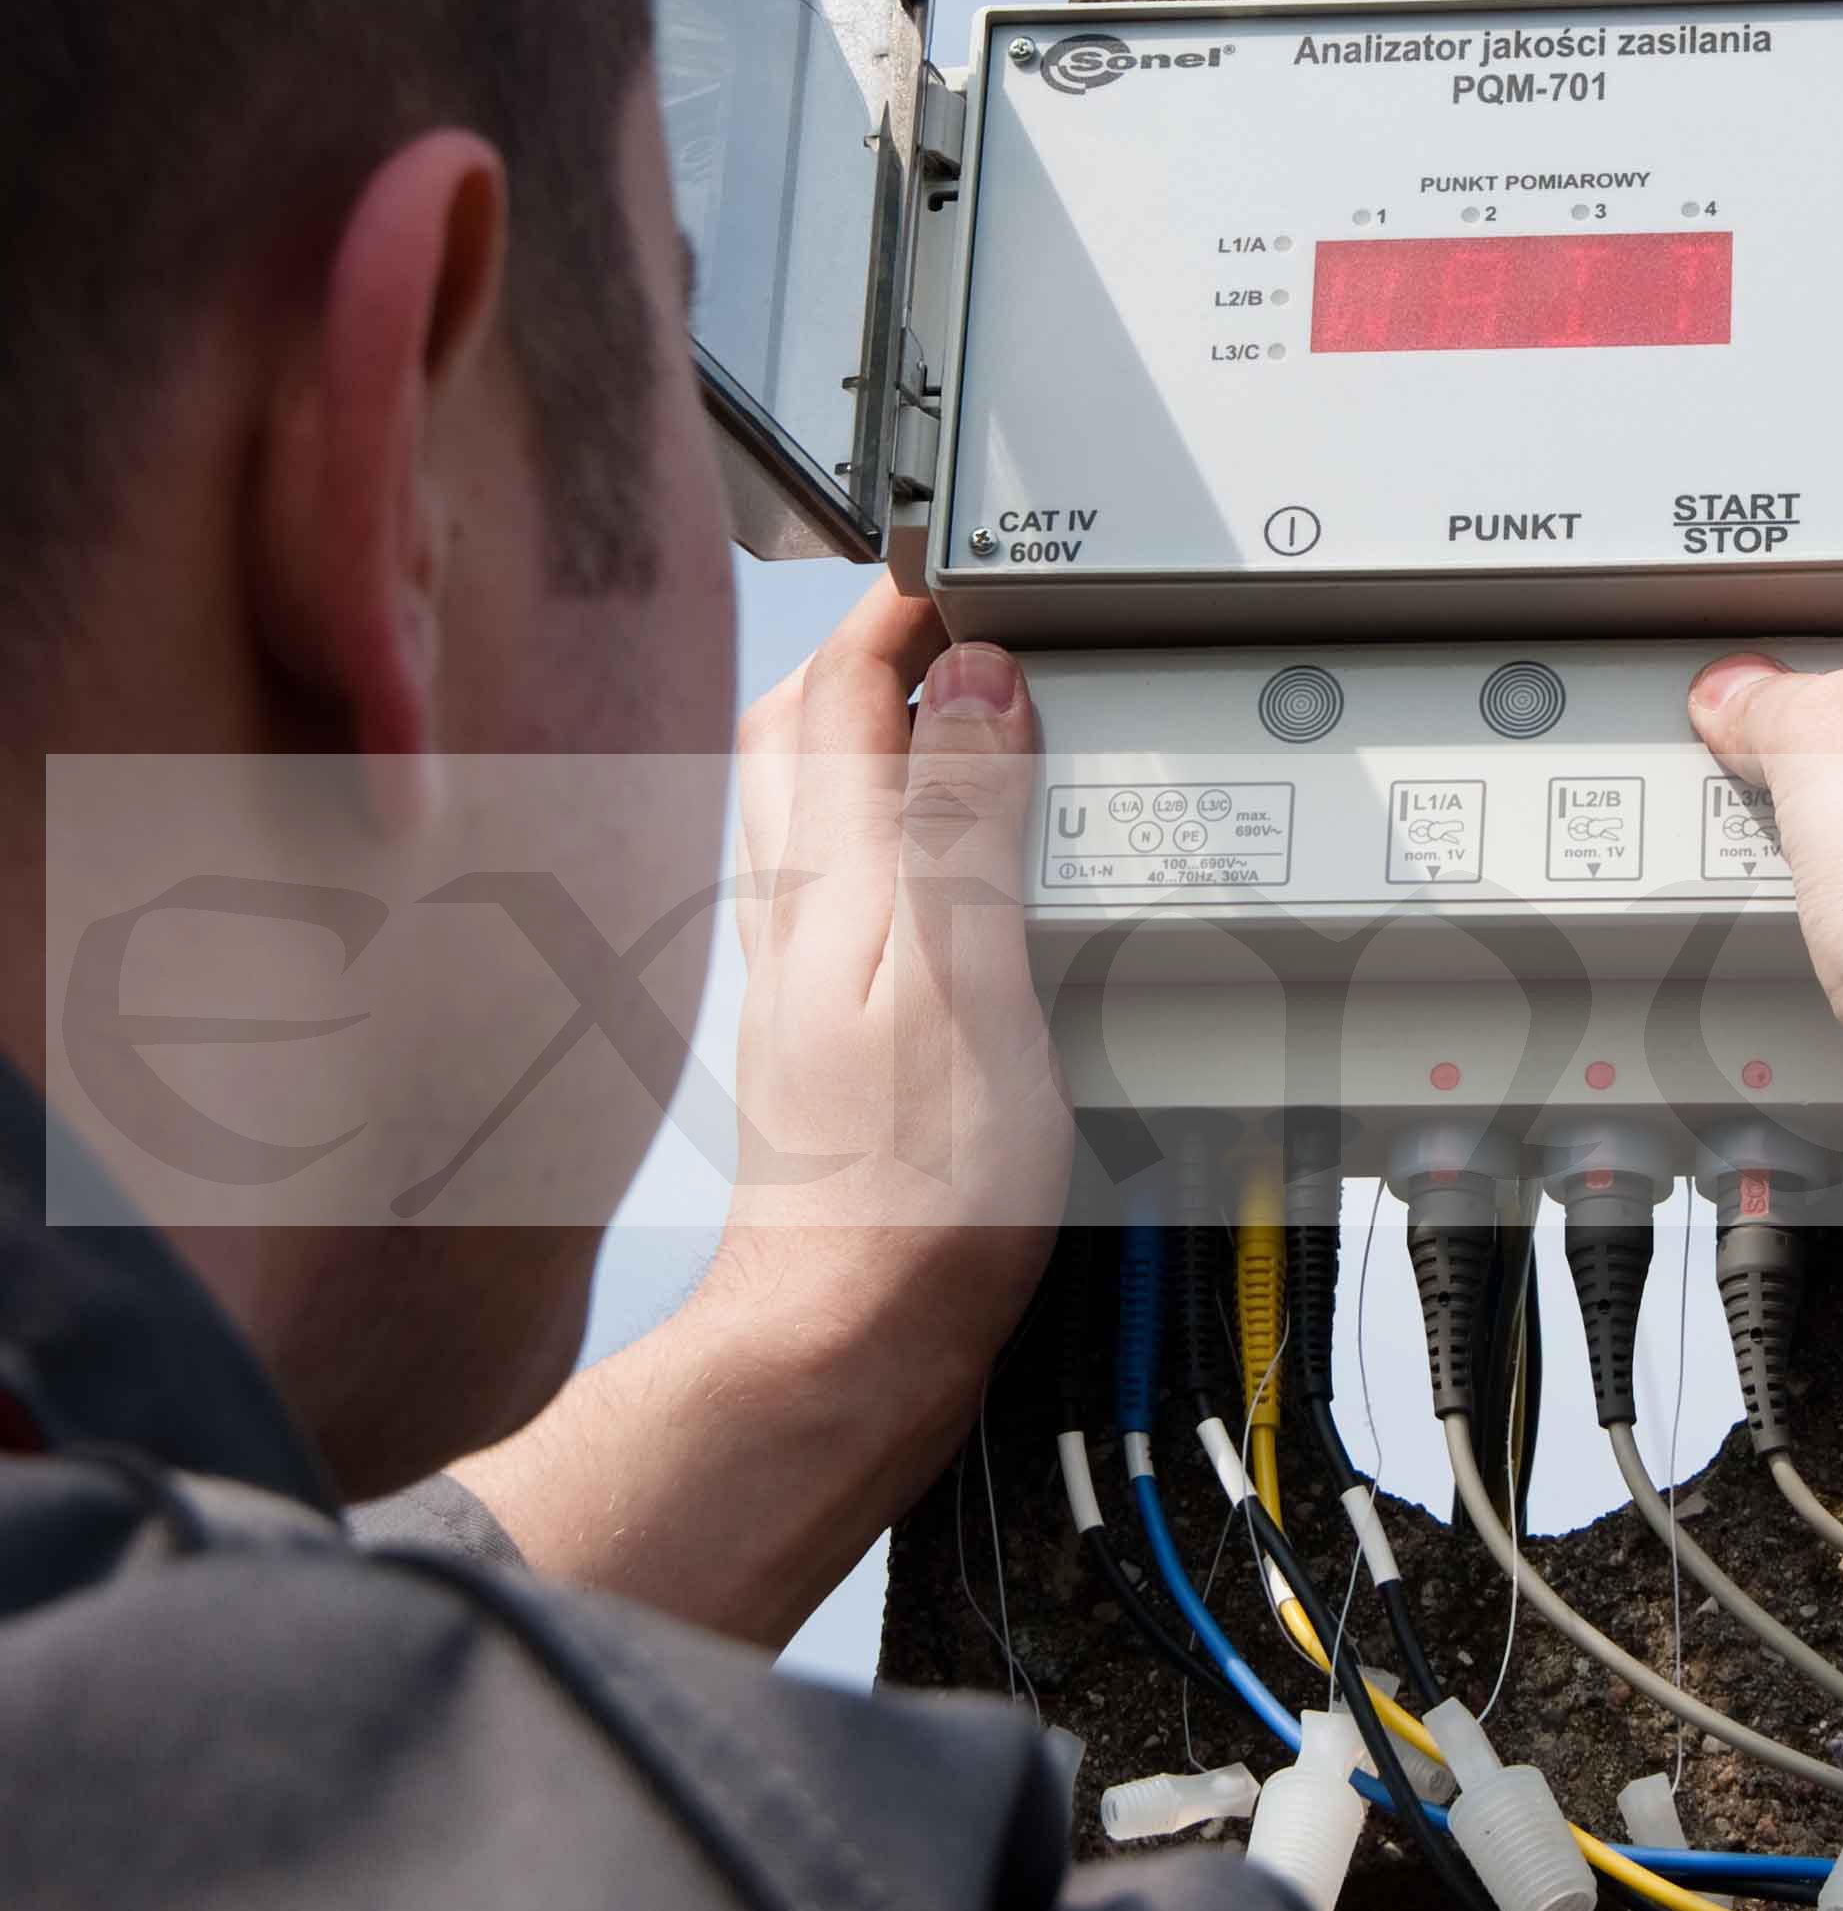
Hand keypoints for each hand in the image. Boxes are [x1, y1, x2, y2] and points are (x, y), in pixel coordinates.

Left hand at [455, 580, 1071, 1642]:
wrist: (844, 1346)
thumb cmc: (908, 1199)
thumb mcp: (969, 988)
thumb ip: (965, 829)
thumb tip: (976, 685)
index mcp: (834, 881)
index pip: (847, 687)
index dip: (908, 606)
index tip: (976, 563)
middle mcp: (798, 914)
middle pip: (802, 730)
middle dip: (869, 652)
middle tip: (957, 621)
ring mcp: (802, 977)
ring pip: (809, 807)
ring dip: (867, 737)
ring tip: (951, 715)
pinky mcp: (825, 1039)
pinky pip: (837, 889)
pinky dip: (883, 837)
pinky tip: (934, 870)